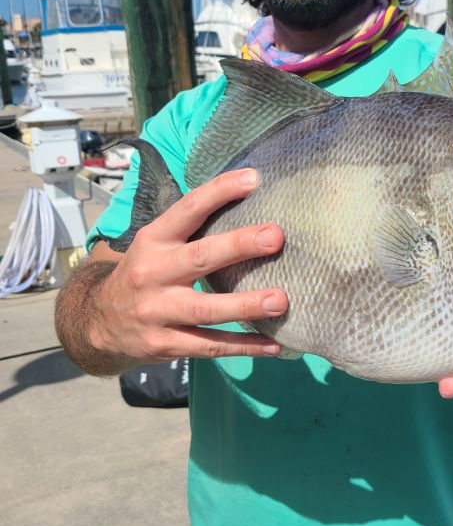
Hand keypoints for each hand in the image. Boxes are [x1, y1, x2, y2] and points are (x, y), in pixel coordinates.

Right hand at [88, 168, 288, 364]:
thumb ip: (190, 228)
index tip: (254, 179)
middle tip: (275, 237)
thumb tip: (246, 197)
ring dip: (246, 305)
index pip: (188, 209)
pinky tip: (274, 345)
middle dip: (239, 245)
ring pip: (206, 309)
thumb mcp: (154, 244)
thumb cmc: (144, 274)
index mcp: (154, 240)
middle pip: (201, 257)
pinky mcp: (165, 344)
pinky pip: (209, 346)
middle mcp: (153, 273)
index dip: (220, 191)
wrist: (98, 323)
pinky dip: (243, 346)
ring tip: (281, 301)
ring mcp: (158, 311)